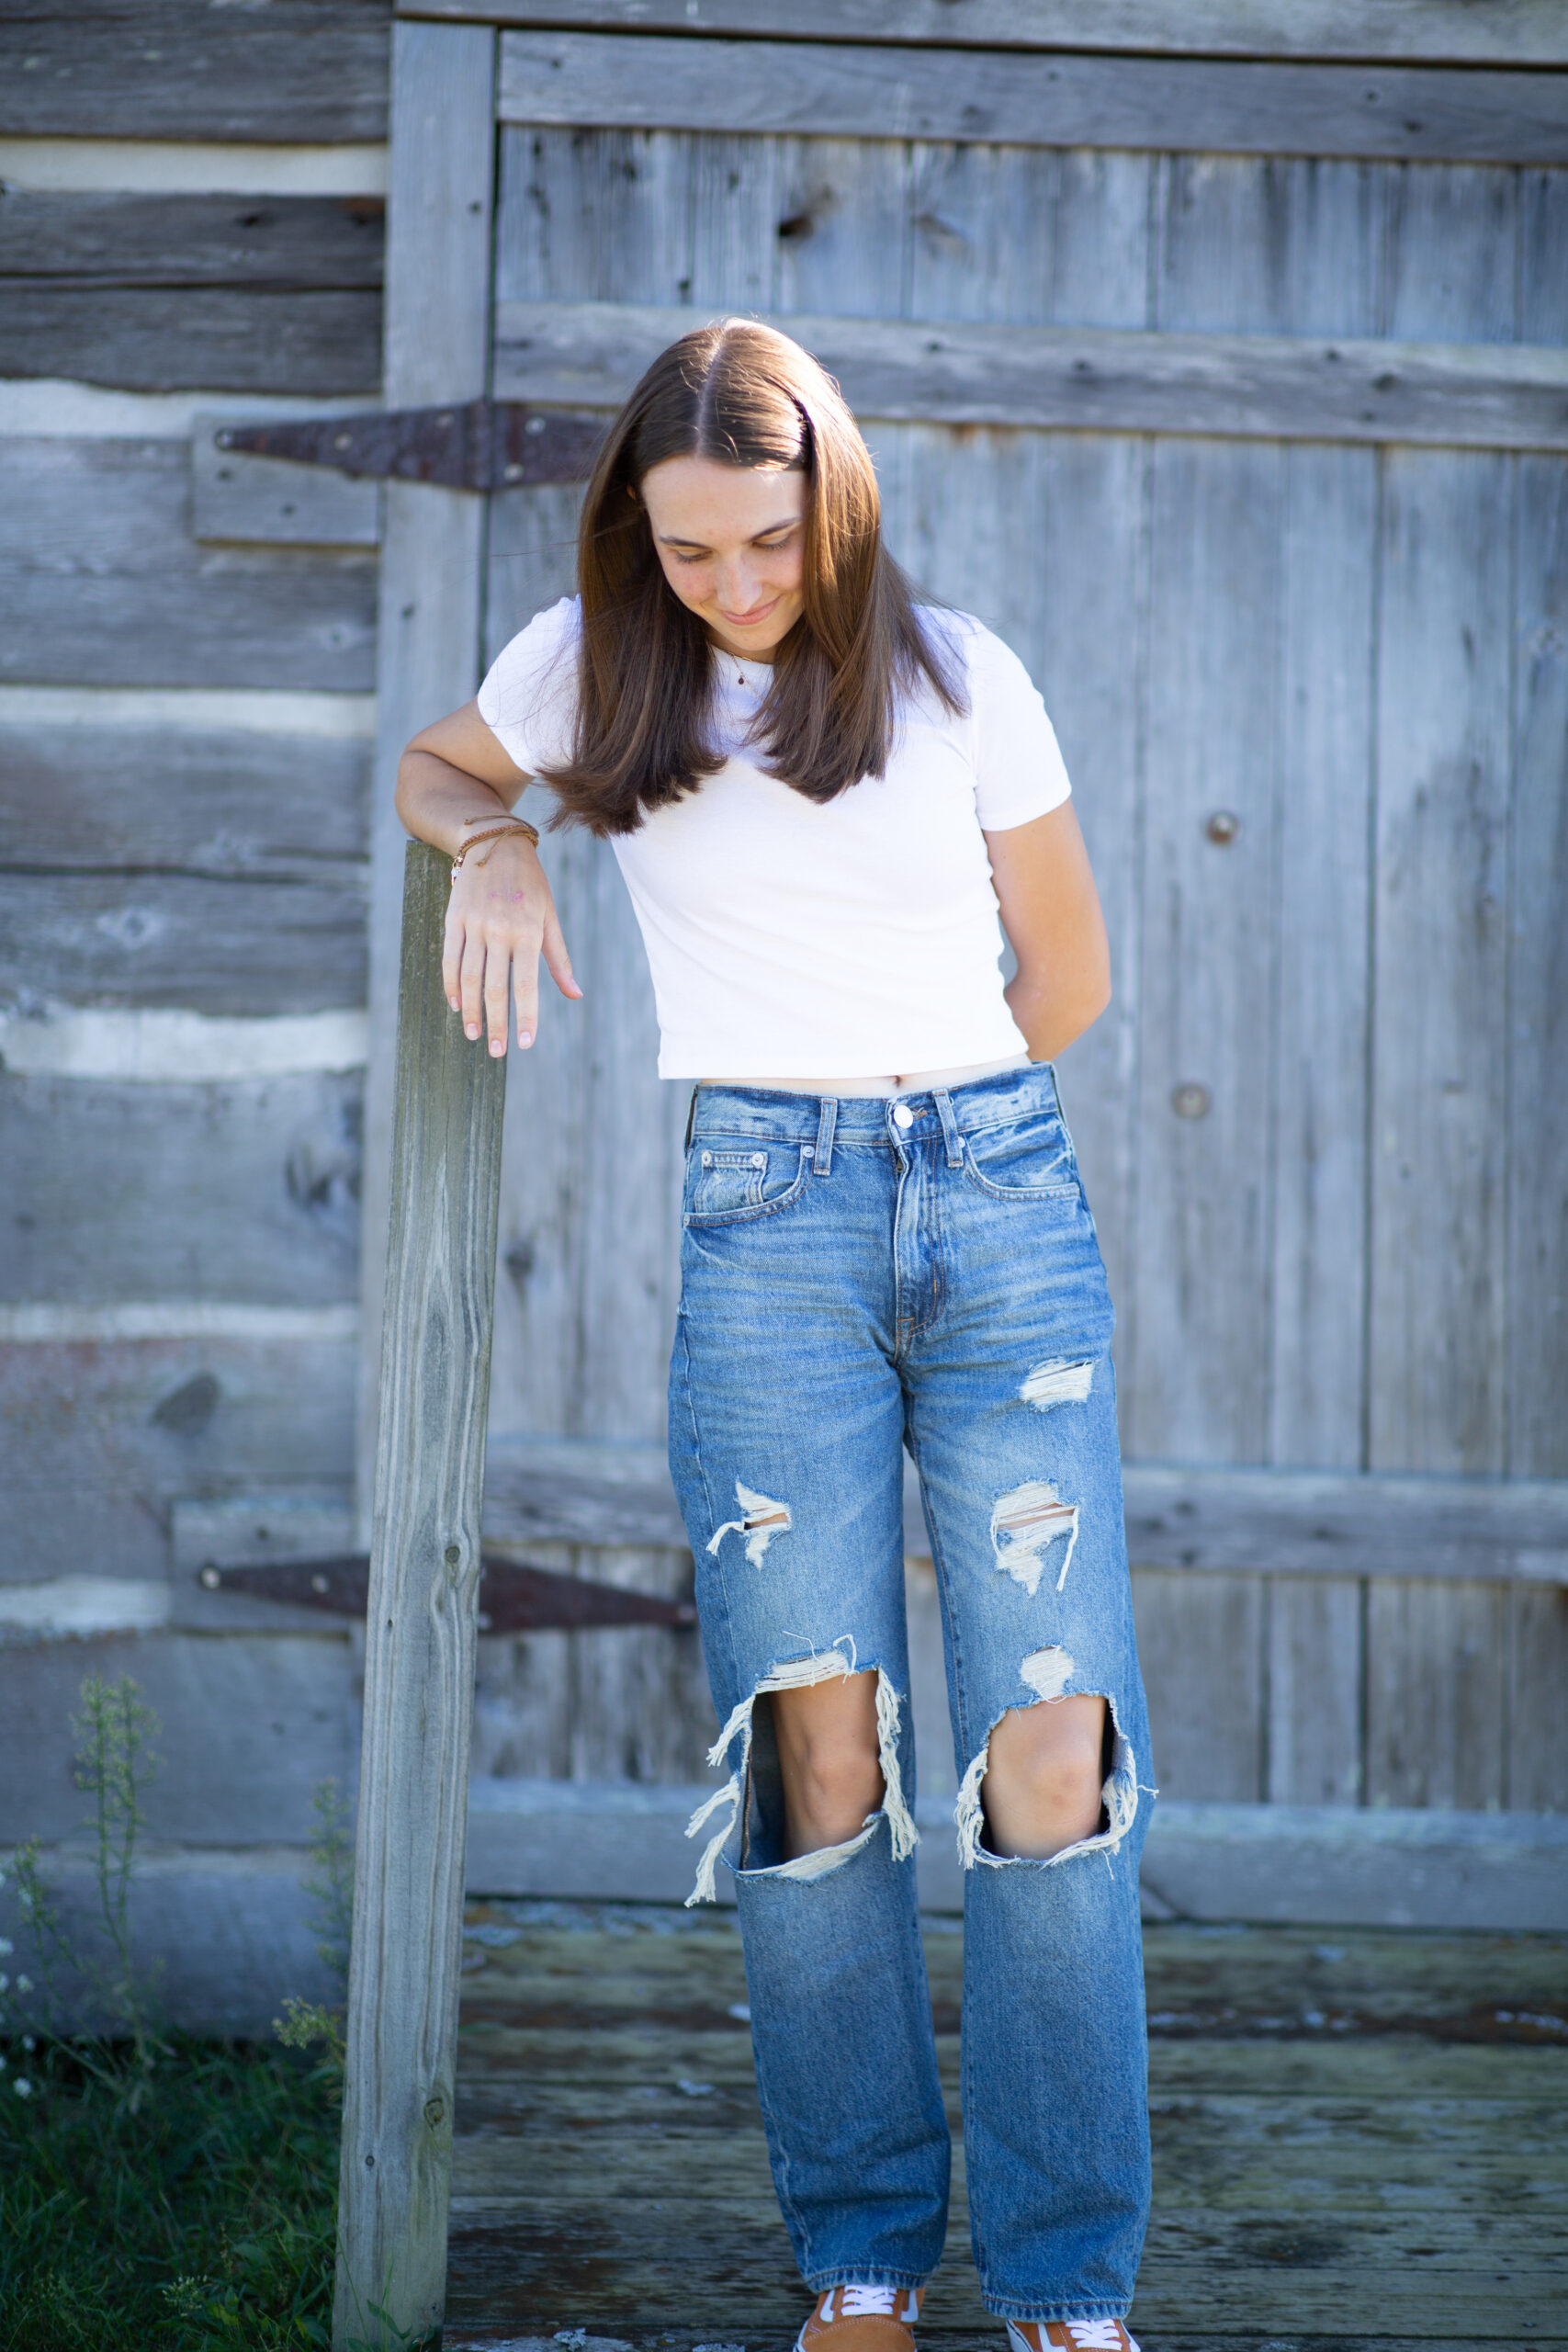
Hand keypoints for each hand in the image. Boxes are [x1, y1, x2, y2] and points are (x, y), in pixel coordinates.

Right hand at [442, 831, 581, 1055]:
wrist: (494, 842)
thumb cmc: (530, 884)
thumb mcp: (550, 917)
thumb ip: (559, 959)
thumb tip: (574, 994)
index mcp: (527, 932)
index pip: (525, 985)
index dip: (524, 1017)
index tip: (524, 1044)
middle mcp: (499, 931)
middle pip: (494, 987)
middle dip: (496, 1023)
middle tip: (497, 1052)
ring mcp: (474, 925)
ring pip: (468, 977)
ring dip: (471, 1011)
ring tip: (474, 1035)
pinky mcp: (453, 919)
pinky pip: (450, 958)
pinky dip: (451, 985)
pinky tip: (455, 1005)